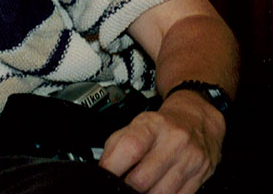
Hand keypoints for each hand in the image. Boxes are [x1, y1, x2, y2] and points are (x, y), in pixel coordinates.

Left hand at [98, 90, 224, 193]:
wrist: (197, 120)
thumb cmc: (162, 124)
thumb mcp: (136, 124)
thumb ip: (116, 145)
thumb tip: (104, 168)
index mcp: (153, 125)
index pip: (130, 148)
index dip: (113, 167)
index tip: (105, 176)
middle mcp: (174, 141)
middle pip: (142, 178)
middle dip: (127, 186)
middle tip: (122, 185)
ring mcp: (190, 160)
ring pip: (160, 193)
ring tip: (138, 187)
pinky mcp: (201, 176)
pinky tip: (155, 189)